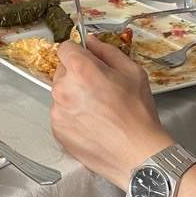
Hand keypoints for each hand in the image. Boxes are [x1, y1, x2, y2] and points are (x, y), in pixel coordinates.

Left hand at [50, 35, 173, 189]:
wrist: (137, 154)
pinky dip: (72, 116)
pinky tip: (92, 124)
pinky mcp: (57, 131)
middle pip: (62, 71)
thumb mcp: (132, 72)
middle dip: (77, 75)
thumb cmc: (138, 115)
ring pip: (61, 94)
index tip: (87, 60)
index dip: (78, 52)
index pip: (65, 48)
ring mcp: (58, 111)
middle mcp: (64, 89)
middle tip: (99, 89)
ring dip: (74, 96)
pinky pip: (61, 114)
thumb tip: (92, 41)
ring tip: (98, 110)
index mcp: (81, 70)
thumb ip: (108, 51)